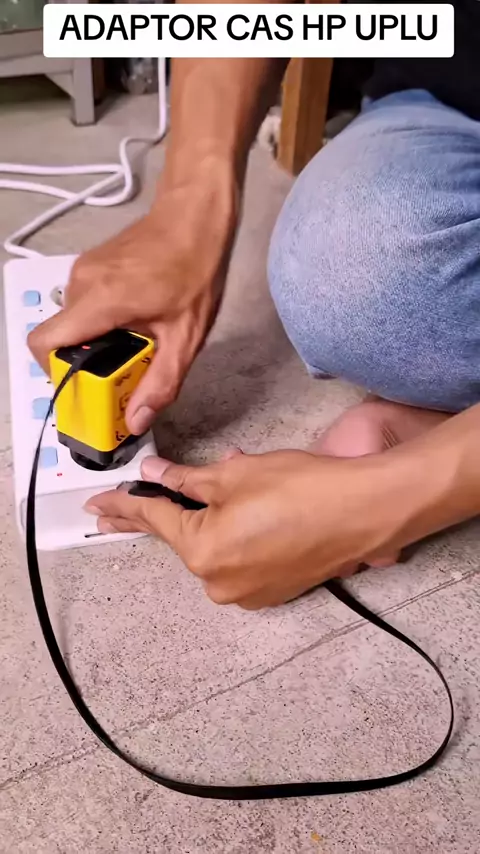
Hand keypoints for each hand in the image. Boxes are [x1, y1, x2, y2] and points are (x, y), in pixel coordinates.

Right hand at [28, 171, 236, 434]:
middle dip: (88, 365)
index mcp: (99, 300)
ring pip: (75, 324)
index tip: (91, 389)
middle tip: (127, 373)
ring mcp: (84, 272)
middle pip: (61, 340)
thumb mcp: (186, 337)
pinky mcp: (91, 267)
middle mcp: (82, 283)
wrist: (196, 215)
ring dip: (100, 343)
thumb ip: (160, 383)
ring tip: (141, 343)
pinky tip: (139, 321)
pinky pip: (85, 306)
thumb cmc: (195, 267)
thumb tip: (137, 419)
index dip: (58, 375)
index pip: (44, 344)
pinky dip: (103, 324)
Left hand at [84, 449, 415, 609]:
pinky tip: (240, 518)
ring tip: (207, 497)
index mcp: (202, 552)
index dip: (125, 505)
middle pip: (181, 539)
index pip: (154, 519)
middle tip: (116, 508)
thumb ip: (187, 480)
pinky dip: (230, 539)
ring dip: (203, 525)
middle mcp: (219, 583)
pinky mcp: (272, 592)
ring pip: (210, 549)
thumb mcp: (235, 474)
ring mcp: (247, 593)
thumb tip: (156, 474)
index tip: (99, 504)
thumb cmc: (302, 487)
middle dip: (156, 516)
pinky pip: (237, 561)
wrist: (364, 511)